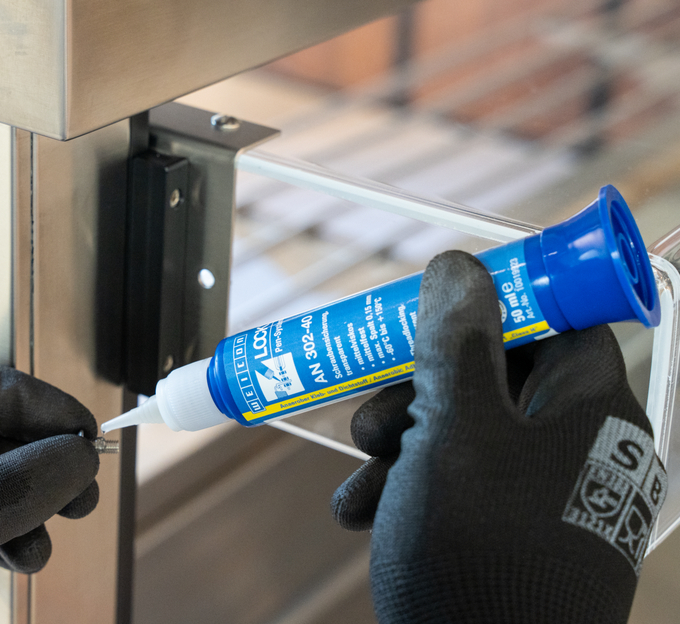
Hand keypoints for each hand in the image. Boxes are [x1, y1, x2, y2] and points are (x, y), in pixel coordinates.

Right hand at [332, 251, 665, 622]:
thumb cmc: (482, 550)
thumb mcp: (457, 431)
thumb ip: (455, 344)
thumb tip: (457, 266)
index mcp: (587, 412)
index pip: (558, 324)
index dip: (497, 304)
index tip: (435, 308)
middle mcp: (572, 450)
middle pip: (492, 381)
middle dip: (416, 392)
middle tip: (373, 415)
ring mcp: (540, 498)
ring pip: (460, 436)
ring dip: (396, 446)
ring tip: (360, 478)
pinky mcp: (506, 536)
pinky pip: (454, 489)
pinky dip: (404, 491)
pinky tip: (361, 514)